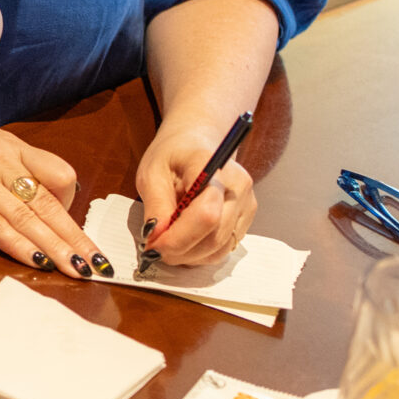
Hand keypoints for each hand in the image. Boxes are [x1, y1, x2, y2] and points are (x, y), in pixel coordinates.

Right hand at [0, 104, 101, 275]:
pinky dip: (18, 247)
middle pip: (48, 200)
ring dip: (56, 248)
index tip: (73, 228)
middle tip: (97, 262)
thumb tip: (22, 189)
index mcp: (4, 144)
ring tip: (78, 270)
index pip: (56, 171)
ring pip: (27, 217)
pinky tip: (35, 262)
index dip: (71, 203)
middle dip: (75, 235)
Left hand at [134, 124, 254, 268]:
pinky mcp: (246, 217)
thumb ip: (155, 206)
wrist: (198, 141)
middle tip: (155, 250)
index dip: (178, 238)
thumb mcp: (151, 173)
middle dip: (181, 251)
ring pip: (221, 247)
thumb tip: (156, 238)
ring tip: (167, 245)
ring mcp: (247, 202)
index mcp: (213, 167)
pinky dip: (202, 252)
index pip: (206, 215)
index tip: (153, 245)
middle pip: (215, 236)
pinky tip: (184, 242)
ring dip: (190, 256)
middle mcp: (238, 186)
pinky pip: (225, 246)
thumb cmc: (173, 155)